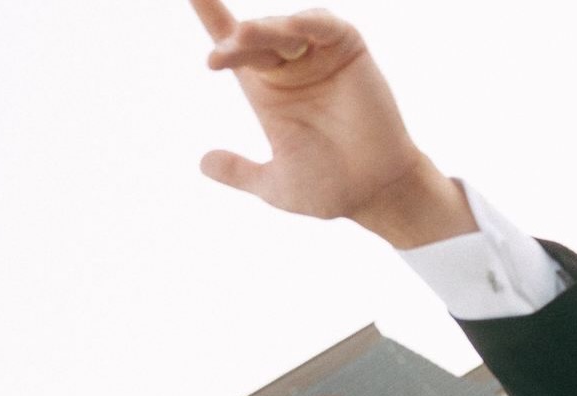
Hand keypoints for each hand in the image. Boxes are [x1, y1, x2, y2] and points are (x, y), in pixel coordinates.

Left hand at [191, 3, 472, 244]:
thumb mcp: (274, 183)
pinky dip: (308, 22)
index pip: (234, 53)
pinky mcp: (348, 50)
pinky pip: (325, 25)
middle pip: (253, 39)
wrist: (373, 193)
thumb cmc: (330, 189)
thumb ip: (239, 172)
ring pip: (284, 28)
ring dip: (264, 31)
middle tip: (218, 57)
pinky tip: (291, 27)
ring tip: (243, 39)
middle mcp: (290, 68)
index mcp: (268, 93)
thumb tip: (202, 163)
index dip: (214, 22)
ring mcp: (318, 56)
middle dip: (235, 43)